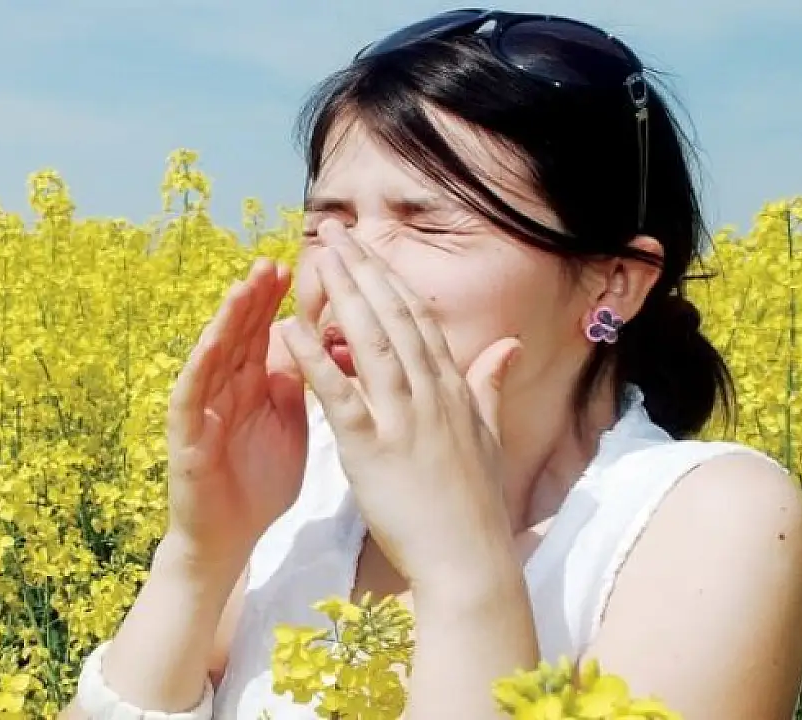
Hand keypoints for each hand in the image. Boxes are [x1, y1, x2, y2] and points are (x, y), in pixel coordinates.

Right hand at [164, 258, 310, 571]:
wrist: (231, 539)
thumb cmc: (259, 485)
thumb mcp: (290, 427)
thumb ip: (296, 387)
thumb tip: (312, 342)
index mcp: (253, 386)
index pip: (264, 333)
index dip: (278, 302)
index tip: (299, 267)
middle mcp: (224, 389)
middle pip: (239, 334)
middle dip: (254, 298)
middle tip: (272, 261)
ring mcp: (202, 409)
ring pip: (213, 354)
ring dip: (227, 321)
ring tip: (243, 288)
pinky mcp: (186, 436)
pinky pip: (191, 395)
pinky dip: (201, 367)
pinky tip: (212, 343)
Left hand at [278, 224, 521, 583]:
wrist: (469, 561)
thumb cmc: (474, 504)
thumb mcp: (489, 436)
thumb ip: (490, 386)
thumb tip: (510, 346)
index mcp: (452, 388)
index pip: (418, 318)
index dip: (389, 277)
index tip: (367, 247)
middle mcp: (431, 393)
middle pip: (393, 316)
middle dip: (363, 269)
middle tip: (333, 232)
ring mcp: (403, 418)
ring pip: (370, 342)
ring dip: (342, 295)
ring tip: (317, 258)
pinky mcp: (372, 449)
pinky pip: (340, 394)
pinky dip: (315, 358)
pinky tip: (290, 328)